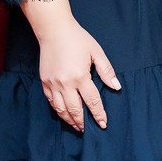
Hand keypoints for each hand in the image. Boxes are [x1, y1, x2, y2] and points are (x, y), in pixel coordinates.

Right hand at [29, 9, 120, 130]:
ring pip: (61, 110)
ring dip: (70, 120)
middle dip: (83, 122)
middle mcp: (65, 83)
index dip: (99, 114)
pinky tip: (64, 114)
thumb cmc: (77, 39)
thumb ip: (107, 71)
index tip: (103, 124)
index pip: (92, 101)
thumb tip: (116, 87)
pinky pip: (51, 102)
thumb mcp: (96, 52)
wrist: (54, 30)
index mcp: (80, 76)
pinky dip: (58, 111)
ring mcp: (53, 84)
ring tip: (77, 126)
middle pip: (75, 110)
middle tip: (89, 130)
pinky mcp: (44, 82)